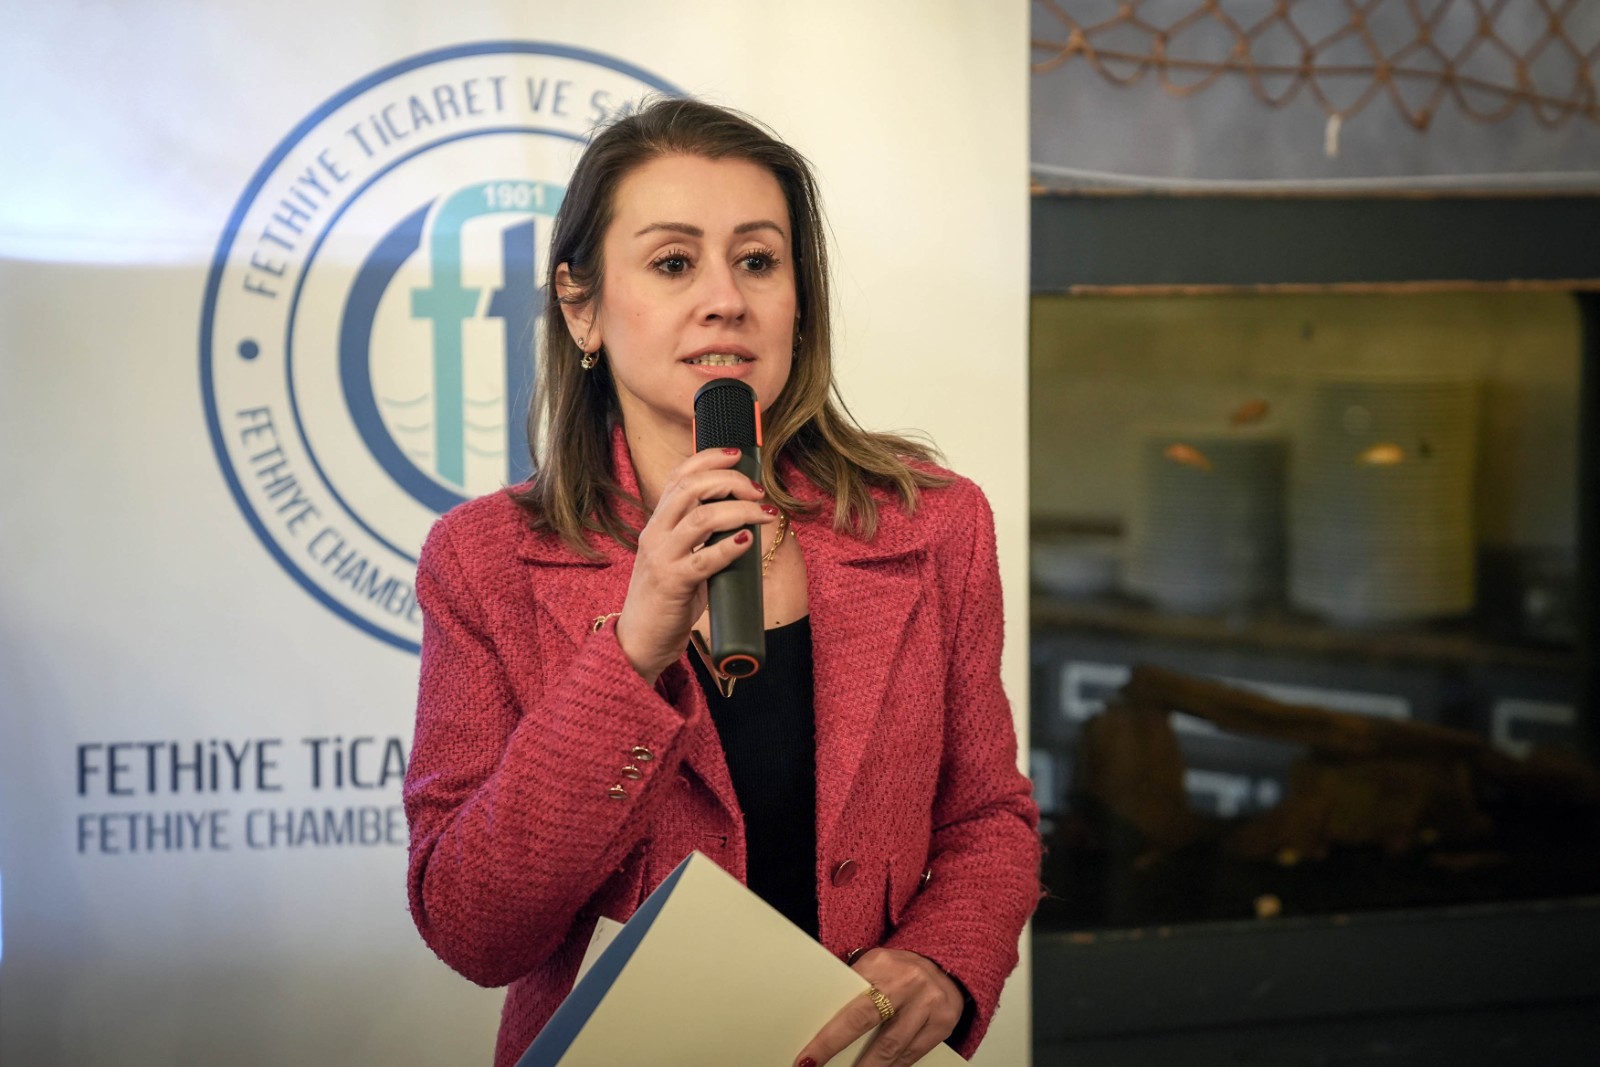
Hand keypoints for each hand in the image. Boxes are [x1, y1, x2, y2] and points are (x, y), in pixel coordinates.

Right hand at [615, 447, 772, 681]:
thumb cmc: (666, 600)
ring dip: (740, 510)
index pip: (679, 476)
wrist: (639, 641)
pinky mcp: (673, 584)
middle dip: (730, 481)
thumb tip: (742, 517)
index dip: (708, 459)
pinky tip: (748, 540)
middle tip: (758, 490)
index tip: (737, 454)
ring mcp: (662, 558)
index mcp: (657, 524)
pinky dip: (730, 546)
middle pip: (691, 488)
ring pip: (701, 518)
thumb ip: (700, 537)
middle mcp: (655, 534)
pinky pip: (705, 559)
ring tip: (765, 512)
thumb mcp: (678, 558)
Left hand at [795, 949, 963, 1066]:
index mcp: (881, 964)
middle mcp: (906, 981)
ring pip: (891, 1046)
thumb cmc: (900, 970)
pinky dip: (894, 1066)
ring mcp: (927, 1002)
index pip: (848, 1005)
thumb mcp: (874, 966)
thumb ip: (853, 986)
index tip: (808, 1058)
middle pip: (866, 1022)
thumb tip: (820, 1018)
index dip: (827, 1037)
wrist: (946, 963)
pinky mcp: (943, 1022)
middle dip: (838, 1050)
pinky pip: (913, 1054)